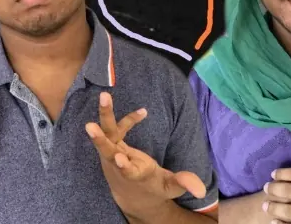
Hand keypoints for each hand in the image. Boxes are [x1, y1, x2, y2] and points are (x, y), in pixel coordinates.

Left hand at [83, 92, 206, 212]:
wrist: (132, 194)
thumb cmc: (154, 188)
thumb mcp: (170, 189)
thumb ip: (183, 184)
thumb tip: (200, 189)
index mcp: (135, 176)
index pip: (127, 172)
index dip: (123, 166)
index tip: (119, 159)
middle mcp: (119, 165)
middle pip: (107, 151)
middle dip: (100, 140)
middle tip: (90, 127)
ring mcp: (113, 154)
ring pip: (106, 134)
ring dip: (105, 115)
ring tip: (104, 96)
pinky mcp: (114, 145)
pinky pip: (118, 129)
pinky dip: (129, 120)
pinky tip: (143, 112)